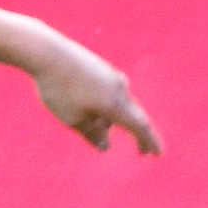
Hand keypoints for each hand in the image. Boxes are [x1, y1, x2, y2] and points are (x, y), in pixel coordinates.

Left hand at [30, 38, 161, 154]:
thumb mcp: (73, 118)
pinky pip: (110, 93)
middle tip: (142, 151)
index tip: (158, 154)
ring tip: (103, 137)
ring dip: (115, 122)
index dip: (150, 141)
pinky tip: (95, 112)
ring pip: (119, 105)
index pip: (140, 126)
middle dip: (137, 135)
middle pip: (133, 116)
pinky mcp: (101, 69)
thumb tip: (104, 146)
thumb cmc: (59, 89)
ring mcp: (111, 76)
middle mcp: (119, 89)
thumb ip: (91, 133)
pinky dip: (108, 108)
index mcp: (115, 104)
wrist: (49, 53)